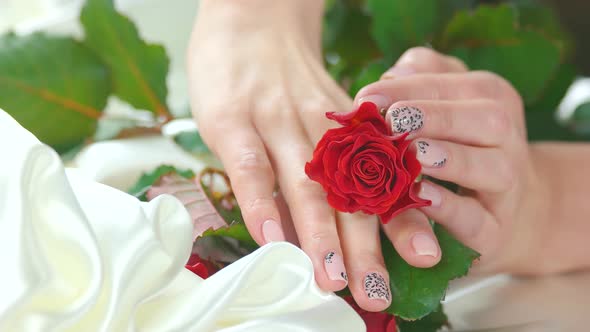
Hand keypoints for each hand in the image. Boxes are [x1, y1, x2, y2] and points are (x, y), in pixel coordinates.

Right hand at [188, 0, 396, 311]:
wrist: (252, 16)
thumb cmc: (284, 75)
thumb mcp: (320, 112)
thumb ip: (329, 159)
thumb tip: (333, 222)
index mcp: (343, 130)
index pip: (378, 181)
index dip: (401, 219)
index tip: (427, 256)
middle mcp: (317, 130)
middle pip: (346, 193)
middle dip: (364, 247)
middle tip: (378, 293)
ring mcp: (275, 122)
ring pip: (303, 183)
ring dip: (321, 235)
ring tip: (334, 280)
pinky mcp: (233, 118)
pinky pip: (249, 165)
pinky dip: (260, 202)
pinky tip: (273, 238)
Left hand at [354, 47, 549, 274]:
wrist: (507, 208)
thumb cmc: (459, 144)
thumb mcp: (445, 105)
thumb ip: (420, 79)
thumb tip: (391, 74)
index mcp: (491, 97)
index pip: (453, 83)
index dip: (407, 88)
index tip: (365, 99)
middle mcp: (506, 137)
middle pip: (485, 118)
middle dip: (435, 117)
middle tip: (392, 121)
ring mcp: (506, 185)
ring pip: (491, 167)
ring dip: (450, 159)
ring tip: (412, 154)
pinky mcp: (495, 229)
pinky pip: (478, 219)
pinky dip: (451, 209)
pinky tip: (423, 197)